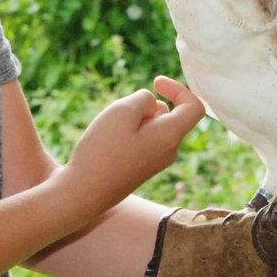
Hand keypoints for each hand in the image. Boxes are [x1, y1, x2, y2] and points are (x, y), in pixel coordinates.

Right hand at [62, 77, 203, 218]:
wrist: (82, 194)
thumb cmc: (102, 151)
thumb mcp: (122, 111)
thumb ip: (144, 99)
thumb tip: (153, 105)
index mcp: (171, 136)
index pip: (195, 107)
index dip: (179, 89)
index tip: (155, 82)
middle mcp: (169, 151)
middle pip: (169, 115)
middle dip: (146, 106)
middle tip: (120, 116)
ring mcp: (155, 163)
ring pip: (154, 127)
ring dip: (135, 119)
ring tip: (110, 131)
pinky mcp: (141, 169)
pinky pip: (143, 141)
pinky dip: (129, 133)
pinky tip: (107, 143)